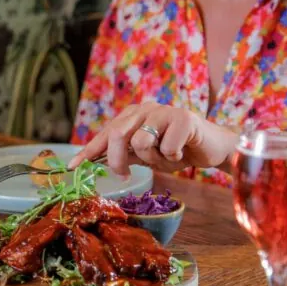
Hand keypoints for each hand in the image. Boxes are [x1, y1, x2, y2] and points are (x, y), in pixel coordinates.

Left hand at [68, 102, 238, 175]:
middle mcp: (145, 109)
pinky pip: (166, 147)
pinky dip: (172, 157)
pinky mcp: (183, 118)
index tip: (72, 167)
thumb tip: (96, 163)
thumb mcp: (146, 155)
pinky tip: (182, 152)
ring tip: (167, 157)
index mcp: (132, 116)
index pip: (105, 133)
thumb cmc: (178, 149)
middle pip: (117, 135)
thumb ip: (125, 155)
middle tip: (123, 175)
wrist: (214, 148)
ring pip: (141, 142)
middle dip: (117, 160)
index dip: (88, 151)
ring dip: (153, 159)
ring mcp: (164, 110)